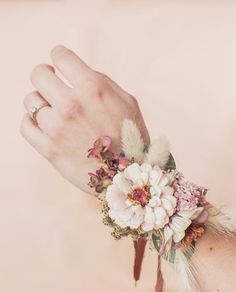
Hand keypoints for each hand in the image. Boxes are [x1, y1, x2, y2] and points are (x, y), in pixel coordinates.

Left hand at [20, 46, 149, 193]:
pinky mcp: (48, 150)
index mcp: (92, 88)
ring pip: (30, 101)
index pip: (59, 55)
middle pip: (38, 74)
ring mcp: (57, 128)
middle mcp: (71, 105)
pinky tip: (43, 125)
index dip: (60, 57)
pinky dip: (30, 122)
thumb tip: (73, 72)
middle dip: (46, 76)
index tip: (61, 65)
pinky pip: (24, 126)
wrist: (128, 176)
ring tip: (54, 111)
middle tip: (53, 85)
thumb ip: (99, 81)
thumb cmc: (131, 137)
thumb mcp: (126, 100)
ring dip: (41, 102)